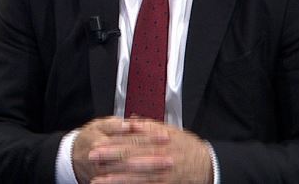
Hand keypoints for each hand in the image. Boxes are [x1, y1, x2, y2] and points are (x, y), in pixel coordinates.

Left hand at [88, 118, 212, 183]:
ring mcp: (163, 172)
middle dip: (110, 158)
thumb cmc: (186, 147)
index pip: (133, 139)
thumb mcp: (170, 131)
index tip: (97, 143)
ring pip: (136, 176)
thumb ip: (149, 126)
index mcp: (161, 139)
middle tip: (91, 157)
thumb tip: (130, 120)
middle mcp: (161, 155)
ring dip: (115, 179)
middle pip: (132, 156)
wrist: (207, 164)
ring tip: (97, 180)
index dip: (114, 142)